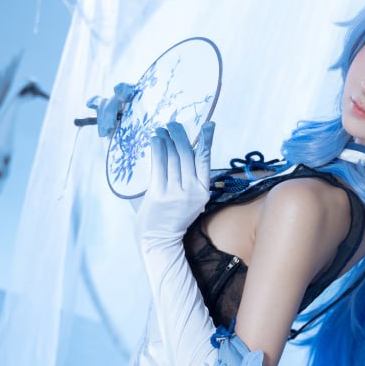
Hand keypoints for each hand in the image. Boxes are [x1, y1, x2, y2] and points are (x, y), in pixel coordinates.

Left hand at [135, 119, 215, 246]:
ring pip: (172, 157)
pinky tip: (155, 140)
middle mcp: (192, 191)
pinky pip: (158, 165)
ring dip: (166, 139)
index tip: (209, 124)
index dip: (207, 140)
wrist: (158, 241)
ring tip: (162, 130)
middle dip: (180, 135)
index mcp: (202, 192)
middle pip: (187, 154)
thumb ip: (187, 179)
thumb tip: (181, 152)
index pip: (206, 160)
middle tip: (173, 124)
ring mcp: (175, 193)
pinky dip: (157, 149)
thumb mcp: (188, 200)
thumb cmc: (171, 218)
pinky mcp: (159, 194)